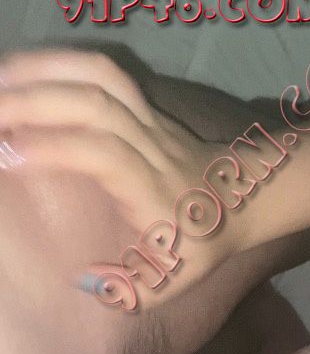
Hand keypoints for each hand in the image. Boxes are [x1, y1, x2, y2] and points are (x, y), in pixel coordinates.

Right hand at [0, 49, 235, 308]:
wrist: (243, 199)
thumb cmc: (200, 244)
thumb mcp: (174, 281)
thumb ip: (131, 291)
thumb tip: (84, 280)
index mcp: (154, 190)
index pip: (105, 155)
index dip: (57, 148)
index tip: (8, 156)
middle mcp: (151, 146)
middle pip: (95, 105)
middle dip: (33, 102)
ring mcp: (148, 119)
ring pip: (98, 78)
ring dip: (41, 72)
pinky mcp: (142, 104)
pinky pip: (102, 71)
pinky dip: (58, 62)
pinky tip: (22, 72)